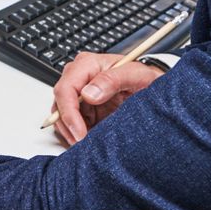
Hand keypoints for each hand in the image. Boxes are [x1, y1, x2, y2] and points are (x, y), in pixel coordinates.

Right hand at [51, 52, 166, 146]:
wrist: (151, 86)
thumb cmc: (144, 78)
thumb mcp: (136, 75)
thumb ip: (113, 80)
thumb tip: (88, 94)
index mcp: (87, 65)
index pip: (65, 89)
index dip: (68, 113)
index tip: (79, 133)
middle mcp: (78, 78)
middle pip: (59, 104)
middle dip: (68, 126)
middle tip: (83, 144)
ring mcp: (79, 93)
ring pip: (61, 116)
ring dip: (71, 132)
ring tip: (88, 143)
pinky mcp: (82, 107)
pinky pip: (70, 122)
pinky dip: (76, 133)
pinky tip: (90, 139)